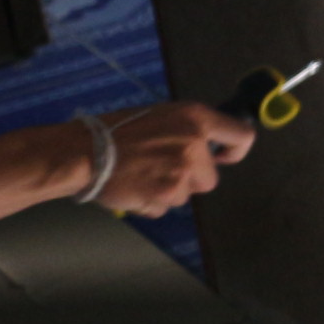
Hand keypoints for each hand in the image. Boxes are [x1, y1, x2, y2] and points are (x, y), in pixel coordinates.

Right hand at [99, 103, 255, 215]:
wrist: (82, 152)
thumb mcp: (160, 116)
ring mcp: (181, 173)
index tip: (225, 157)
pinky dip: (149, 203)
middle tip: (158, 167)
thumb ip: (188, 130)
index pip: (242, 135)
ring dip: (166, 191)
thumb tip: (208, 147)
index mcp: (195, 119)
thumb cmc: (116, 130)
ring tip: (140, 174)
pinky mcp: (165, 196)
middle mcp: (194, 146)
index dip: (236, 150)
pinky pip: (164, 208)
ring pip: (185, 195)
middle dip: (188, 178)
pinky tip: (132, 187)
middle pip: (209, 178)